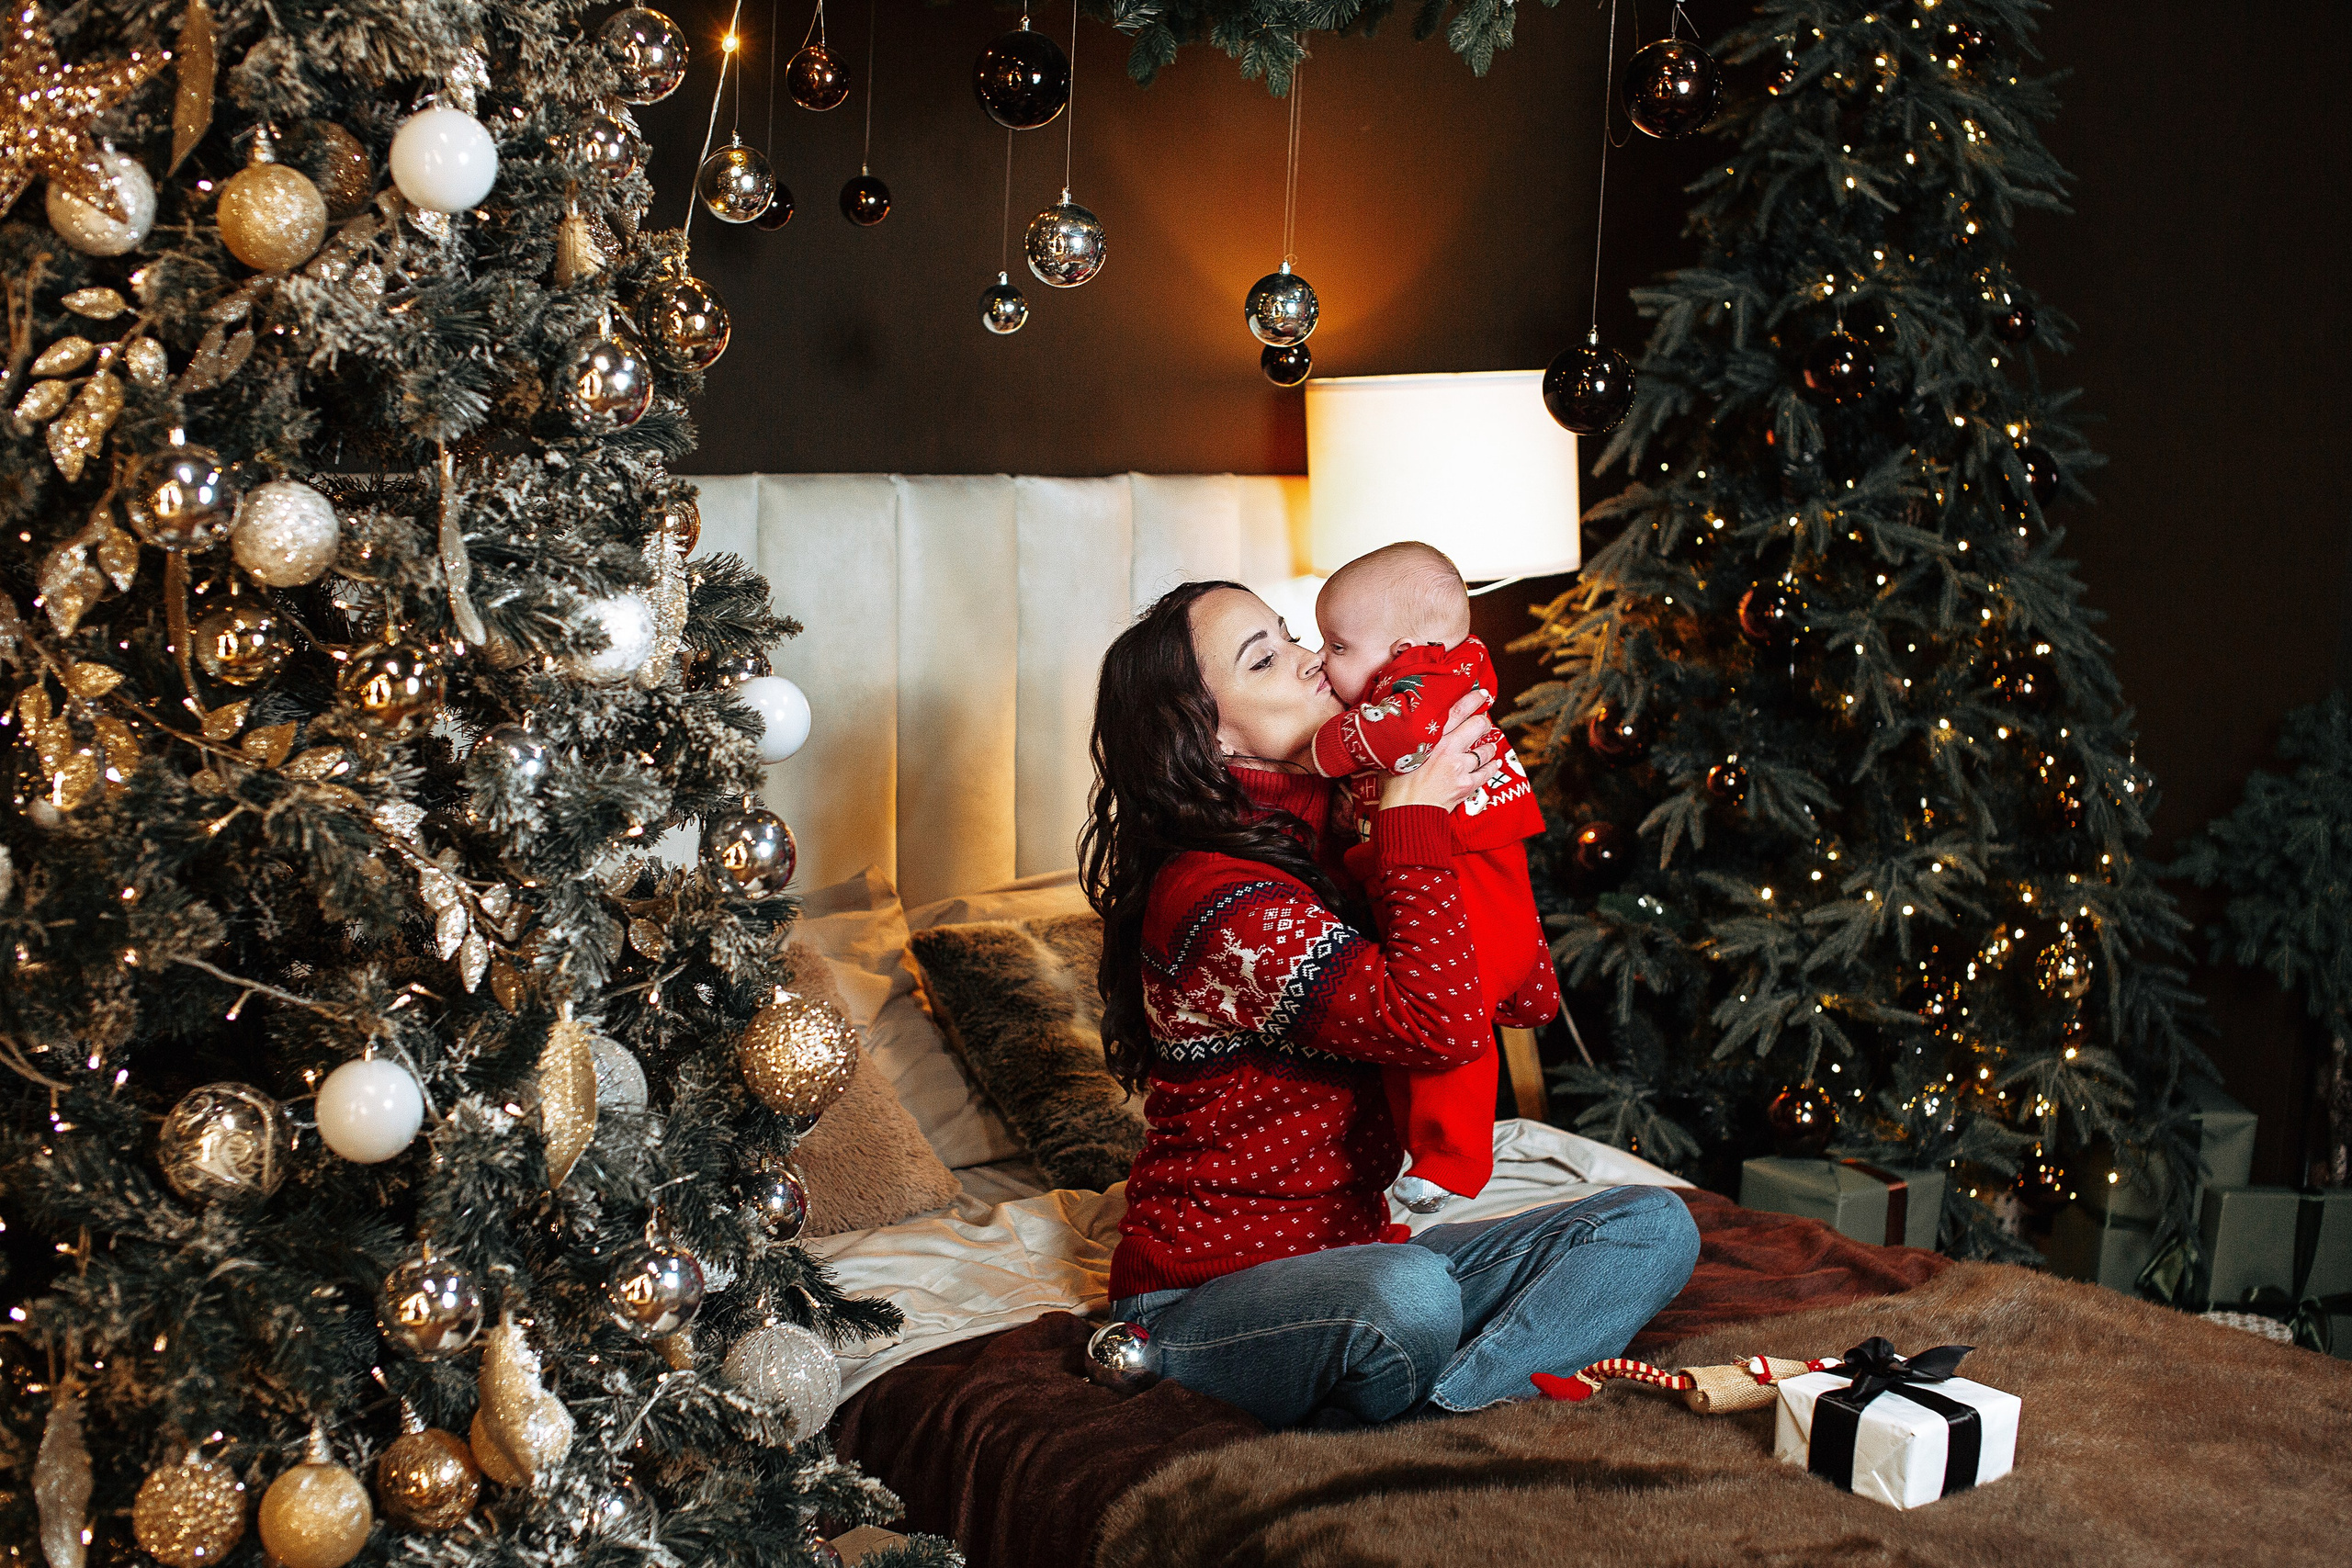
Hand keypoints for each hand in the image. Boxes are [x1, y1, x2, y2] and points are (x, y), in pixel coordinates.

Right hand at [1380, 690, 1503, 812]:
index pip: (1458, 712)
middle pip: (1477, 726)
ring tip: (1488, 743)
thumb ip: (1402, 742)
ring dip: (1488, 745)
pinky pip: (1486, 772)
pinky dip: (1492, 766)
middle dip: (1484, 721)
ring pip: (1485, 750)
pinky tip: (1494, 762)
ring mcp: (1461, 768)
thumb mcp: (1394, 756)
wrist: (1406, 813)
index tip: (1482, 694)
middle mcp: (1450, 750)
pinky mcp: (1466, 785)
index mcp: (1433, 738)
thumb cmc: (1395, 785)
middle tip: (1484, 720)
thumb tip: (1392, 729)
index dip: (1472, 700)